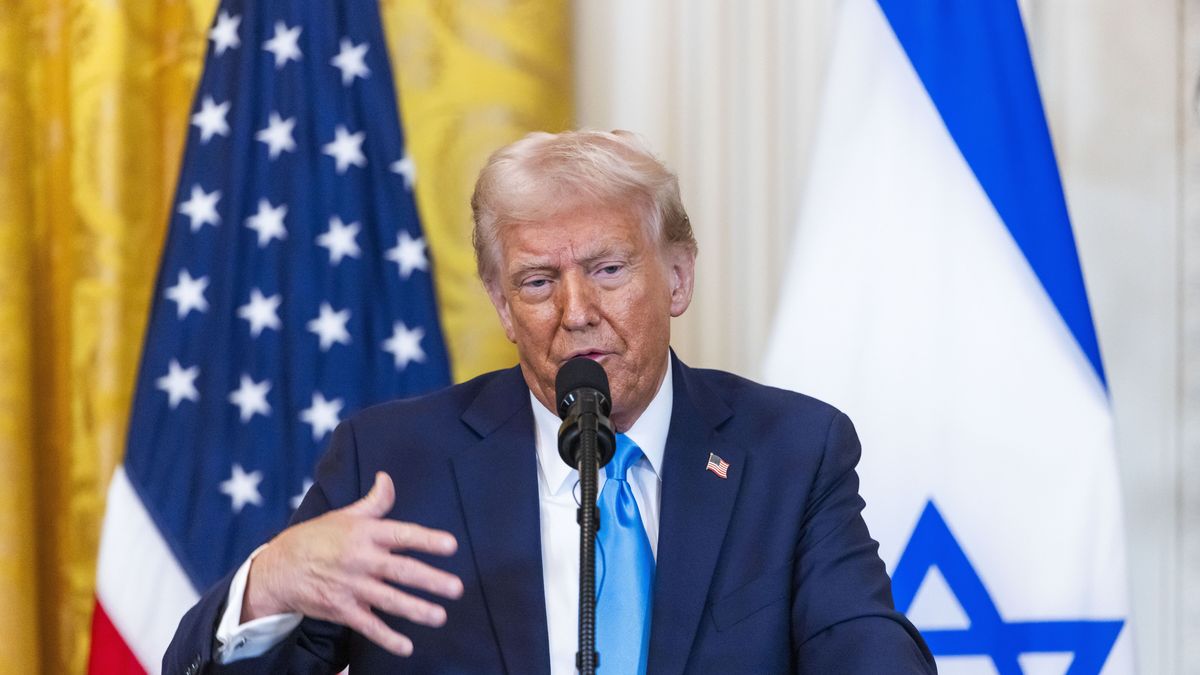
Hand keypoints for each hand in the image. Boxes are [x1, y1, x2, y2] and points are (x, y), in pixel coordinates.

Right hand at [242, 471, 462, 655]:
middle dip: (431, 580)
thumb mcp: (344, 515)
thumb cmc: (316, 538)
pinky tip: (406, 647)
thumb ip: (374, 502)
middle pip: (401, 570)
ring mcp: (351, 586)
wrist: (278, 568)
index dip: (427, 540)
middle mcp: (361, 560)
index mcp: (365, 534)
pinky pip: (368, 625)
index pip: (402, 535)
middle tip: (456, 588)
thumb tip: (387, 478)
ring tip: (440, 617)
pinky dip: (387, 637)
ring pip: (389, 600)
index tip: (451, 546)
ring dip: (416, 610)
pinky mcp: (342, 609)